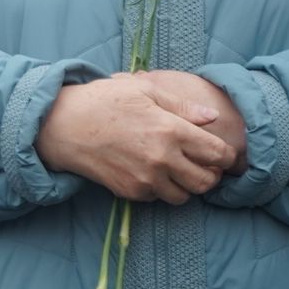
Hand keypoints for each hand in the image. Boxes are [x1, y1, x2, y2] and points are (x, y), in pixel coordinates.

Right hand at [35, 74, 238, 203]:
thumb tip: (212, 118)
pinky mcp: (129, 191)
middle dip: (210, 175)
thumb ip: (181, 106)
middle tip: (202, 165)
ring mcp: (145, 178)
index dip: (227, 156)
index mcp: (170, 129)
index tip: (223, 154)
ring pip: (184, 196)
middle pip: (206, 181)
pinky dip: (160, 188)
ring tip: (175, 169)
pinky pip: (158, 198)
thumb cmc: (101, 100)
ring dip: (186, 185)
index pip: (217, 153)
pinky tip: (149, 171)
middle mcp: (161, 158)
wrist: (61, 125)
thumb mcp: (142, 90)